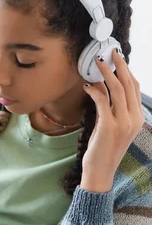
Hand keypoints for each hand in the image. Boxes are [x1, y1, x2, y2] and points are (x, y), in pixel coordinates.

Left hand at [80, 48, 144, 192]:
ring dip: (107, 73)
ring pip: (117, 89)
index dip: (127, 72)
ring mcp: (122, 122)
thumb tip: (101, 89)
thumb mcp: (111, 127)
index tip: (118, 60)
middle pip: (128, 85)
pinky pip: (102, 101)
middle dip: (119, 66)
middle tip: (110, 52)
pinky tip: (87, 87)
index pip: (135, 89)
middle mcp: (133, 119)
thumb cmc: (103, 150)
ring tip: (98, 62)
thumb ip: (111, 110)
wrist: (100, 172)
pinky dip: (94, 90)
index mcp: (137, 119)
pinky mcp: (108, 126)